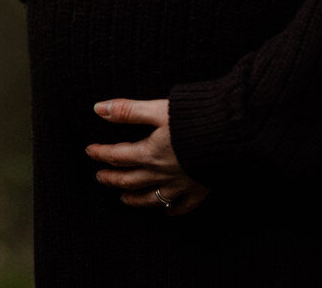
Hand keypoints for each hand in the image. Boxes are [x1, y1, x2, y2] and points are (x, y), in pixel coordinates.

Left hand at [86, 98, 210, 215]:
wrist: (231, 136)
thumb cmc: (194, 119)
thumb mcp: (158, 109)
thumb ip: (128, 110)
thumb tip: (99, 108)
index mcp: (149, 153)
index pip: (117, 156)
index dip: (101, 153)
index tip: (90, 151)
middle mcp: (161, 173)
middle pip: (129, 179)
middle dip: (112, 178)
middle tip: (100, 177)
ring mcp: (180, 185)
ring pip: (151, 197)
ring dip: (134, 198)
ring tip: (123, 198)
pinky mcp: (199, 189)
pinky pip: (182, 206)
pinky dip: (172, 210)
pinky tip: (167, 212)